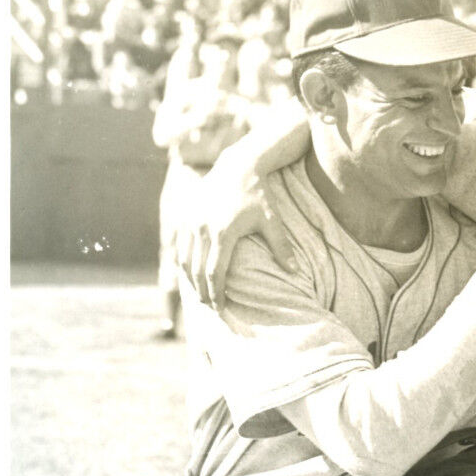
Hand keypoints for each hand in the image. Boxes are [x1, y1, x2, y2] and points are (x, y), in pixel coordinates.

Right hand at [177, 158, 297, 306]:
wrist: (238, 167)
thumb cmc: (259, 196)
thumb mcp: (273, 221)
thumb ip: (282, 247)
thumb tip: (295, 272)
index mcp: (223, 232)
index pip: (214, 272)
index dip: (216, 294)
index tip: (221, 308)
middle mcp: (202, 227)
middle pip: (196, 271)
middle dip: (202, 292)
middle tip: (210, 307)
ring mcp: (190, 220)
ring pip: (184, 260)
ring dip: (190, 281)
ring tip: (200, 295)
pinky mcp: (184, 215)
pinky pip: (180, 246)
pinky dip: (183, 264)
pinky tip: (191, 276)